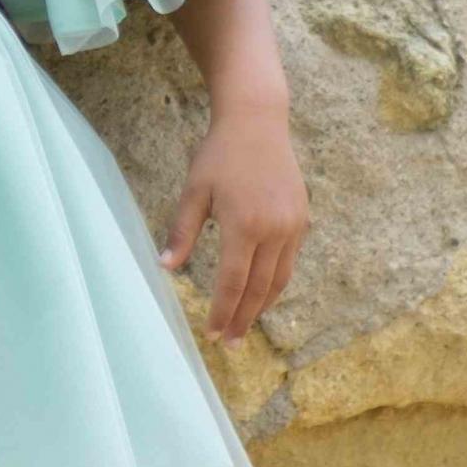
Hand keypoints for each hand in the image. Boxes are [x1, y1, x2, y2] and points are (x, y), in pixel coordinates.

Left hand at [156, 100, 310, 345]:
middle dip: (243, 319)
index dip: (222, 311)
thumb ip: (182, 232)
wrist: (258, 122)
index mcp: (244, 224)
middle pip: (259, 288)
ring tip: (245, 326)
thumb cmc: (219, 155)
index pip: (232, 281)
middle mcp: (274, 229)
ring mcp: (292, 226)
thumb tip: (164, 268)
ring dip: (262, 306)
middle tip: (230, 344)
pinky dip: (275, 283)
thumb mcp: (194, 191)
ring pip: (279, 279)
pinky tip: (261, 293)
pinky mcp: (302, 220)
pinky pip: (289, 261)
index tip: (212, 333)